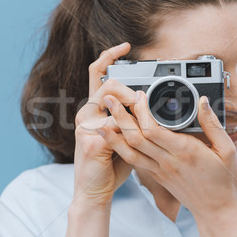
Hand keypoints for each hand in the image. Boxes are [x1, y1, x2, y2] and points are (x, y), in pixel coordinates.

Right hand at [72, 42, 136, 207]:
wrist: (95, 191)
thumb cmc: (111, 164)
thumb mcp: (125, 135)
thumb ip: (133, 118)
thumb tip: (151, 103)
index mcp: (95, 109)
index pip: (97, 73)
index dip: (109, 55)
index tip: (125, 46)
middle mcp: (87, 113)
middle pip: (107, 84)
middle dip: (129, 90)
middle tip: (143, 103)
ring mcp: (85, 126)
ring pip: (111, 100)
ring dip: (131, 108)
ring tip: (143, 119)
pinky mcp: (91, 142)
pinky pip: (116, 126)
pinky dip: (131, 130)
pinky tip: (138, 139)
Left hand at [99, 90, 236, 220]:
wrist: (217, 211)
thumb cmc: (225, 181)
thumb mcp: (227, 150)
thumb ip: (212, 124)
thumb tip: (202, 101)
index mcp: (185, 151)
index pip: (153, 130)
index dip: (141, 111)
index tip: (138, 95)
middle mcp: (168, 161)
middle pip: (135, 139)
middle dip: (119, 117)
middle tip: (108, 99)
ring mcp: (160, 171)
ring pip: (130, 153)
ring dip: (113, 135)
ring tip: (101, 119)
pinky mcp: (157, 177)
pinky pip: (135, 162)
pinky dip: (122, 149)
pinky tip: (115, 139)